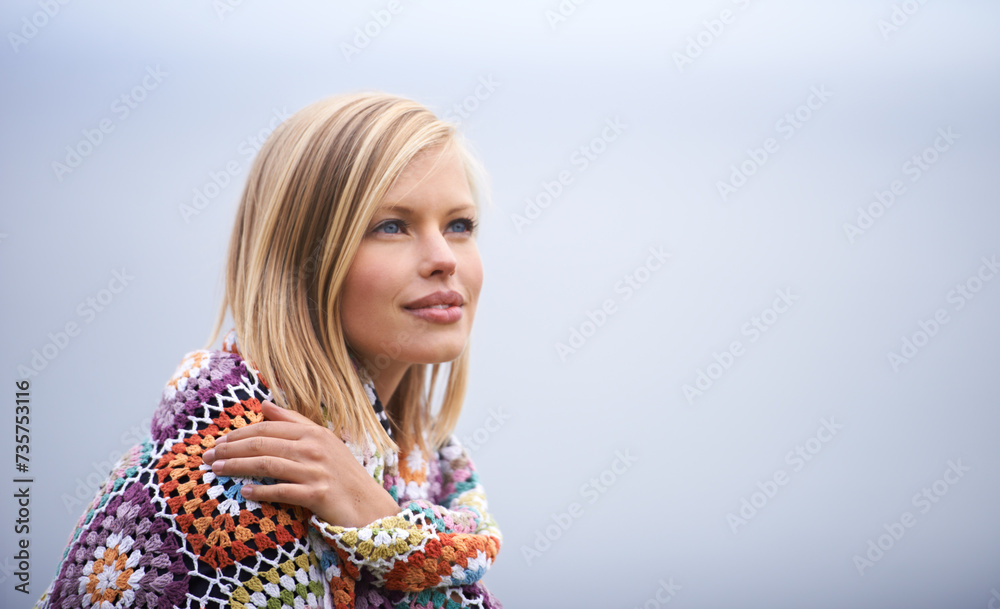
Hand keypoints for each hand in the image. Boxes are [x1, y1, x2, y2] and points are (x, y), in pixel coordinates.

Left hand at [201, 400, 400, 527]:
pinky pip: (281, 490)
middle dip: (230, 448)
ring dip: (236, 467)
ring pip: (266, 464)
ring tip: (216, 470)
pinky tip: (245, 492)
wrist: (368, 506)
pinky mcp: (317, 494)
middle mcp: (314, 448)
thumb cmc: (342, 475)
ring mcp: (316, 471)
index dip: (239, 434)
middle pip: (262, 444)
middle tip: (207, 456)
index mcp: (314, 433)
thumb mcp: (323, 443)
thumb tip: (264, 404)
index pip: (268, 428)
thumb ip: (294, 423)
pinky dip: (261, 490)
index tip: (218, 441)